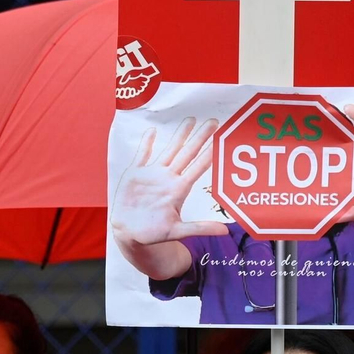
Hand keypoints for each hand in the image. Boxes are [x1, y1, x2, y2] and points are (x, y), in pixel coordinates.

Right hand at [110, 118, 229, 246]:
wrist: (128, 233)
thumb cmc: (153, 234)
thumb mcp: (177, 231)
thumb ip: (200, 228)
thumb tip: (225, 232)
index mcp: (178, 190)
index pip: (198, 167)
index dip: (210, 154)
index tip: (222, 140)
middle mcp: (168, 179)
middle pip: (188, 153)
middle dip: (200, 138)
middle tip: (214, 122)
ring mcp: (153, 175)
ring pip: (169, 150)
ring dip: (180, 135)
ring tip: (191, 119)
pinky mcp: (136, 174)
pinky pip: (142, 155)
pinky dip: (146, 143)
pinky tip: (152, 131)